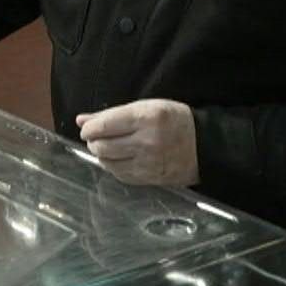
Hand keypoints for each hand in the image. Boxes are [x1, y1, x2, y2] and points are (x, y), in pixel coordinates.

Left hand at [76, 100, 200, 186]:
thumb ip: (111, 114)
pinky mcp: (149, 178)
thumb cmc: (173, 120)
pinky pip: (119, 175)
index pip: (104, 126)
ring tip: (108, 147)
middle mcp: (146, 141)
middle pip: (102, 146)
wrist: (204, 144)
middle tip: (96, 138)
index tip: (87, 129)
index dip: (89, 129)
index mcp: (145, 117)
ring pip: (108, 162)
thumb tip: (81, 120)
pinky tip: (118, 159)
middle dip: (93, 142)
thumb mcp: (145, 107)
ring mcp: (148, 163)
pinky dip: (113, 166)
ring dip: (102, 155)